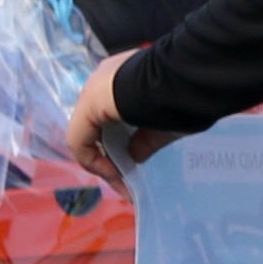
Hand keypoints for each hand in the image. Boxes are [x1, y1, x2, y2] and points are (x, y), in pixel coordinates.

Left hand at [67, 52, 176, 186]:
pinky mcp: (87, 104)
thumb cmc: (182, 96)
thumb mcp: (165, 123)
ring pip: (89, 134)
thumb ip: (146, 140)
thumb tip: (134, 156)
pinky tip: (113, 175)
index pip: (111, 116)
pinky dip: (93, 161)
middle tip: (126, 182)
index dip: (119, 144)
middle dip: (111, 158)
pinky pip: (80, 139)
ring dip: (104, 163)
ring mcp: (92, 91)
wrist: (182, 78)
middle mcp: (103, 82)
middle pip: (98, 128)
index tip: (134, 166)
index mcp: (123, 79)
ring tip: (122, 185)